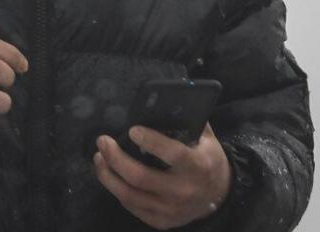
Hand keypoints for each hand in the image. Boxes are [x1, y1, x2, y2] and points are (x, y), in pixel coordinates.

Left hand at [93, 122, 231, 229]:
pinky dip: (116, 189)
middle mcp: (184, 191)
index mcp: (198, 166)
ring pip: (129, 195)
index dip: (150, 141)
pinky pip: (131, 206)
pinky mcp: (161, 221)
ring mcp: (171, 210)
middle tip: (103, 141)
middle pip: (140, 177)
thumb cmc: (207, 159)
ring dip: (107, 175)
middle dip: (115, 158)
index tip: (132, 129)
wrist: (220, 196)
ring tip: (99, 157)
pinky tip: (110, 175)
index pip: (173, 154)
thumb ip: (189, 121)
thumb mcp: (206, 139)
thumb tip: (165, 101)